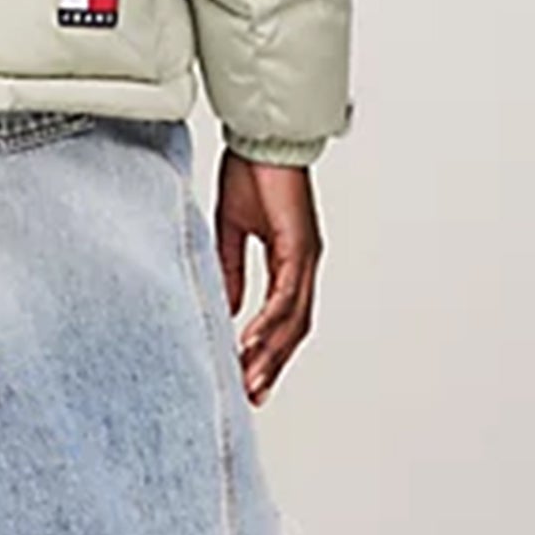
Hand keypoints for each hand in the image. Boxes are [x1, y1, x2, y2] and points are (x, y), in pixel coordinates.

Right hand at [214, 155, 320, 402]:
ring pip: (293, 319)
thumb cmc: (252, 173)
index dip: (270, 351)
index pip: (284, 319)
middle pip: (294, 329)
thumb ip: (231, 270)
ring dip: (272, 353)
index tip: (250, 379)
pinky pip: (285, 294)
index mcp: (290, 262)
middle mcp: (303, 264)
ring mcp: (305, 257)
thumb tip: (229, 309)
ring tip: (251, 380)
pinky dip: (269, 321)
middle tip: (253, 396)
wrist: (263, 138)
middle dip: (273, 365)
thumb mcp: (232, 230)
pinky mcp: (299, 246)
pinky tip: (251, 341)